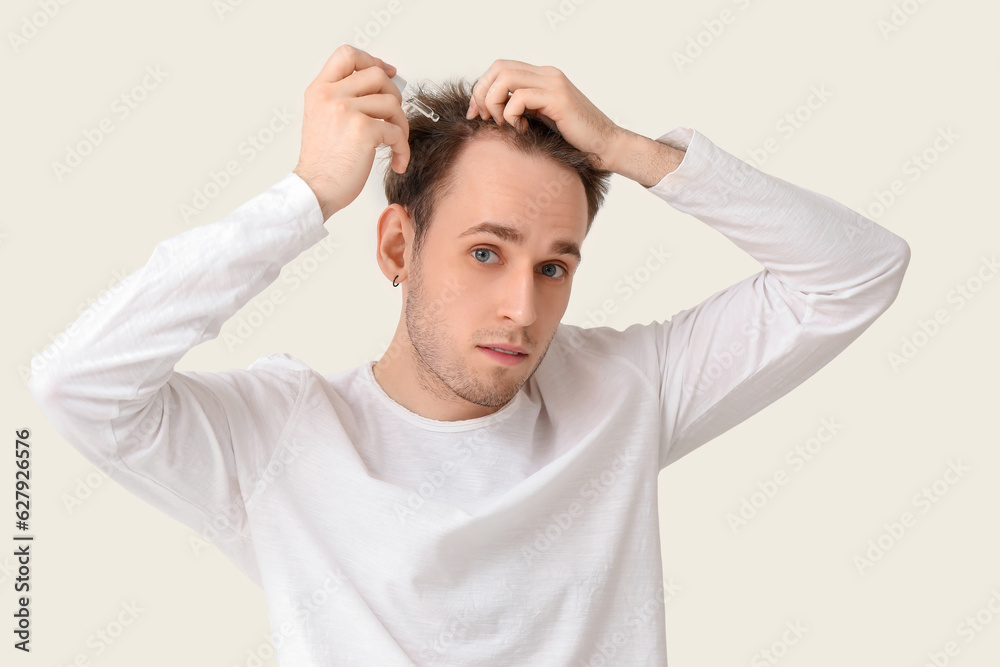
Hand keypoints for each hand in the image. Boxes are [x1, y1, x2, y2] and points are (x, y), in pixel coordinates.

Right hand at [293, 44, 409, 220]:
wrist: (314, 189)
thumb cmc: (322, 162)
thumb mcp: (322, 118)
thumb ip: (342, 99)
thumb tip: (380, 86)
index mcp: (319, 89)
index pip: (347, 55)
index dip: (373, 60)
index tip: (389, 73)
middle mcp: (331, 95)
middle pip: (377, 75)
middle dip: (394, 95)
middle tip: (394, 118)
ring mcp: (346, 110)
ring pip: (392, 103)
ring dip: (402, 125)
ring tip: (396, 144)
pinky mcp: (363, 131)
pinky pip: (397, 132)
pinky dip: (403, 149)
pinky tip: (397, 160)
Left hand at [465, 59, 625, 170]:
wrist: (605, 146)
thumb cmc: (574, 139)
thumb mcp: (541, 119)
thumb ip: (522, 109)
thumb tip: (489, 111)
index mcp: (543, 76)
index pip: (500, 67)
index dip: (482, 88)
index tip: (477, 113)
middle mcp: (547, 74)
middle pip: (498, 68)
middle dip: (482, 93)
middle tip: (485, 118)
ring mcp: (553, 83)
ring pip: (505, 78)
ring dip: (495, 103)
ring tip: (505, 124)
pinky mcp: (558, 98)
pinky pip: (519, 97)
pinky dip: (511, 115)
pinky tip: (522, 130)